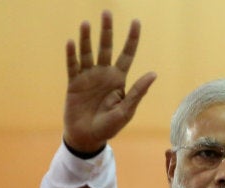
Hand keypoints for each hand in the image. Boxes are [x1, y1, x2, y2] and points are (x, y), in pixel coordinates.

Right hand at [63, 11, 156, 152]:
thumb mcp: (126, 111)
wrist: (87, 138)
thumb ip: (137, 92)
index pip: (127, 54)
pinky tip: (71, 42)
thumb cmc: (109, 127)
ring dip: (86, 39)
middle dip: (107, 31)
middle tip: (106, 13)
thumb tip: (153, 73)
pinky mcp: (74, 83)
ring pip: (88, 53)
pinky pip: (73, 66)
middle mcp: (104, 74)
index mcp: (119, 80)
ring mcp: (88, 77)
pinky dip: (72, 55)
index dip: (132, 39)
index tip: (136, 22)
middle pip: (106, 48)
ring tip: (86, 24)